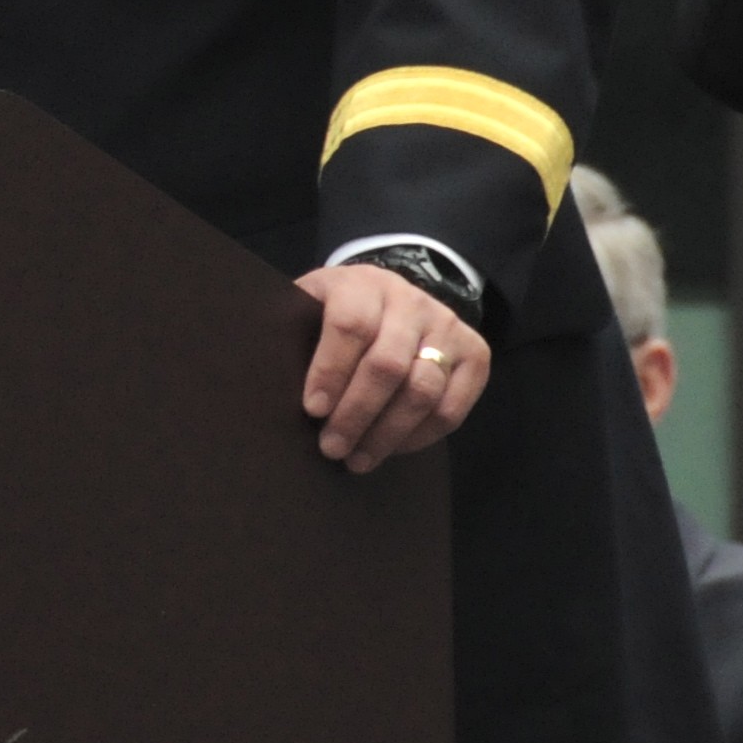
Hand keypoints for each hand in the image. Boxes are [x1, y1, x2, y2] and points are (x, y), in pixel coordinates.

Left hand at [294, 261, 488, 471]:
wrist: (393, 293)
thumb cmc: (336, 308)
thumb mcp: (311, 303)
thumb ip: (295, 331)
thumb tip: (267, 379)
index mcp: (362, 283)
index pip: (350, 326)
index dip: (330, 371)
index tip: (312, 410)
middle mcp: (410, 301)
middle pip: (388, 365)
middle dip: (357, 413)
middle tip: (332, 447)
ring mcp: (448, 327)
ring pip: (423, 391)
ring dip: (388, 434)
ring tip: (358, 459)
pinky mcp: (476, 354)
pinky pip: (452, 408)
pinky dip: (421, 436)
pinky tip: (392, 448)